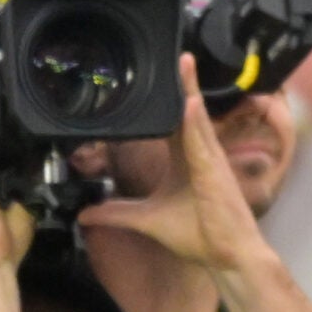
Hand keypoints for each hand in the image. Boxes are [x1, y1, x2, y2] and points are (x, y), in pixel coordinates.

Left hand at [77, 56, 274, 276]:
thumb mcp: (146, 221)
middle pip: (188, 113)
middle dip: (184, 84)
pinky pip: (204, 142)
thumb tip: (86, 213)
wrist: (225, 255)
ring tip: (185, 65)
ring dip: (191, 92)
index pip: (176, 124)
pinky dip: (196, 122)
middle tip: (179, 56)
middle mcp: (200, 156)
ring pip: (197, 120)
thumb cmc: (199, 235)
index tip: (166, 78)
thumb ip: (117, 213)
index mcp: (186, 163)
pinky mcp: (216, 172)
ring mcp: (210, 162)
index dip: (171, 101)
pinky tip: (190, 104)